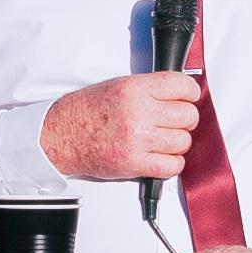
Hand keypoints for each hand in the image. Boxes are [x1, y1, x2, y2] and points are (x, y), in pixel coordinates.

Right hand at [42, 70, 203, 181]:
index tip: (189, 97)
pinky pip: (172, 166)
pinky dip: (172, 164)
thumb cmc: (86, 111)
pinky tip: (161, 157)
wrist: (61, 135)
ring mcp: (138, 140)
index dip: (190, 92)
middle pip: (188, 115)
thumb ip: (149, 90)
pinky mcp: (135, 163)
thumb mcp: (118, 86)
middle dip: (185, 119)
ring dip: (177, 143)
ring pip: (183, 141)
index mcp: (135, 89)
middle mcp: (139, 113)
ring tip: (163, 141)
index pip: (182, 86)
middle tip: (174, 122)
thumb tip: (179, 95)